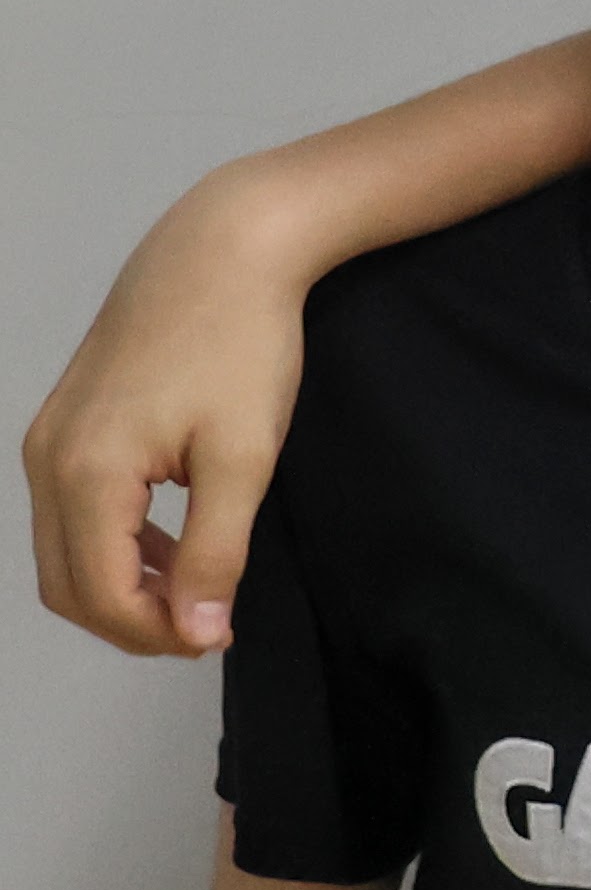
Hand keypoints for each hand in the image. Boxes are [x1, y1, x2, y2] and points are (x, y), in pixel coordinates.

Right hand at [25, 177, 319, 659]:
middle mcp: (48, 461)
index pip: (102, 596)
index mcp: (88, 473)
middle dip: (134, 620)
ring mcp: (46, 441)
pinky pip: (71, 513)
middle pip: (68, 584)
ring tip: (201, 589)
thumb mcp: (246, 460)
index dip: (159, 634)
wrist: (222, 252)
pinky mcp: (62, 426)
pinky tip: (177, 544)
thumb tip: (198, 632)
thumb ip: (219, 553)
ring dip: (123, 585)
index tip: (220, 636)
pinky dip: (115, 545)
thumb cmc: (241, 347)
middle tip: (209, 626)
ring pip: (63, 553)